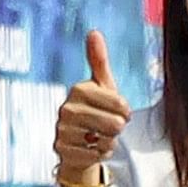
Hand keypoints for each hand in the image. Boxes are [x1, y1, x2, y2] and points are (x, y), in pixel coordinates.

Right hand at [54, 31, 128, 181]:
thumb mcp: (102, 85)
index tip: (118, 110)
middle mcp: (66, 108)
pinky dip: (100, 153)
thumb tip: (94, 32)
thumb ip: (99, 60)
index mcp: (78, 89)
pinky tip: (90, 146)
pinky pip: (96, 155)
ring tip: (97, 134)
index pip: (122, 104)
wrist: (77, 140)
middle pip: (115, 124)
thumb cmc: (95, 109)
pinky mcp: (61, 149)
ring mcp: (61, 129)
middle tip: (107, 125)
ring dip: (108, 141)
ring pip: (106, 140)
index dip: (126, 111)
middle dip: (118, 128)